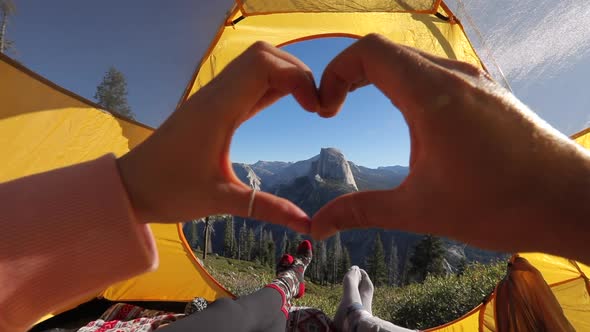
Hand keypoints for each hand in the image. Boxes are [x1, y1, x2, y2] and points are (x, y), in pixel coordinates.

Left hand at [117, 42, 318, 233]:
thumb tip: (308, 224)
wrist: (129, 187)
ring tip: (306, 104)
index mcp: (219, 109)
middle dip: (297, 71)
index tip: (315, 110)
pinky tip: (285, 104)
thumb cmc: (169, 192)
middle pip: (264, 54)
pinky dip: (271, 84)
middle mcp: (216, 94)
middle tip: (315, 104)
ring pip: (255, 63)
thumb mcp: (221, 200)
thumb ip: (267, 208)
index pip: (265, 65)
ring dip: (285, 75)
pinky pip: (247, 81)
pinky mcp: (212, 105)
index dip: (298, 77)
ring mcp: (213, 97)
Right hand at [311, 34, 589, 260]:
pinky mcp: (491, 93)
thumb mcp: (420, 209)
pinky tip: (414, 120)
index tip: (327, 109)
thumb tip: (317, 225)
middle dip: (352, 74)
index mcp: (432, 94)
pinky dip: (410, 84)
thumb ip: (361, 211)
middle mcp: (455, 76)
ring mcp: (477, 81)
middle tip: (336, 110)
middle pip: (388, 51)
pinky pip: (439, 72)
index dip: (336, 72)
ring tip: (366, 110)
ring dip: (382, 78)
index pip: (369, 51)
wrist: (573, 203)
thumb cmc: (500, 204)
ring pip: (414, 59)